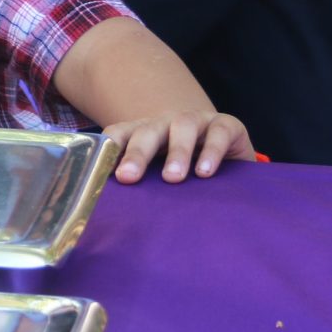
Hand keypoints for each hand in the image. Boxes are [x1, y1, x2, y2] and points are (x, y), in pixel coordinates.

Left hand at [102, 111, 254, 184]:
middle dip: (136, 153)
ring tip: (172, 178)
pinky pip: (219, 133)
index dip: (108, 149)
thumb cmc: (188, 174)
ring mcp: (198, 120)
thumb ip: (143, 185)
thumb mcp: (161, 177)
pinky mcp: (228, 125)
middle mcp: (167, 123)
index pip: (119, 133)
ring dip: (176, 151)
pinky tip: (205, 173)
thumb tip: (117, 210)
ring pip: (183, 126)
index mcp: (144, 133)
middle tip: (128, 177)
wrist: (232, 161)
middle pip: (147, 131)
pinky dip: (212, 152)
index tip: (99, 169)